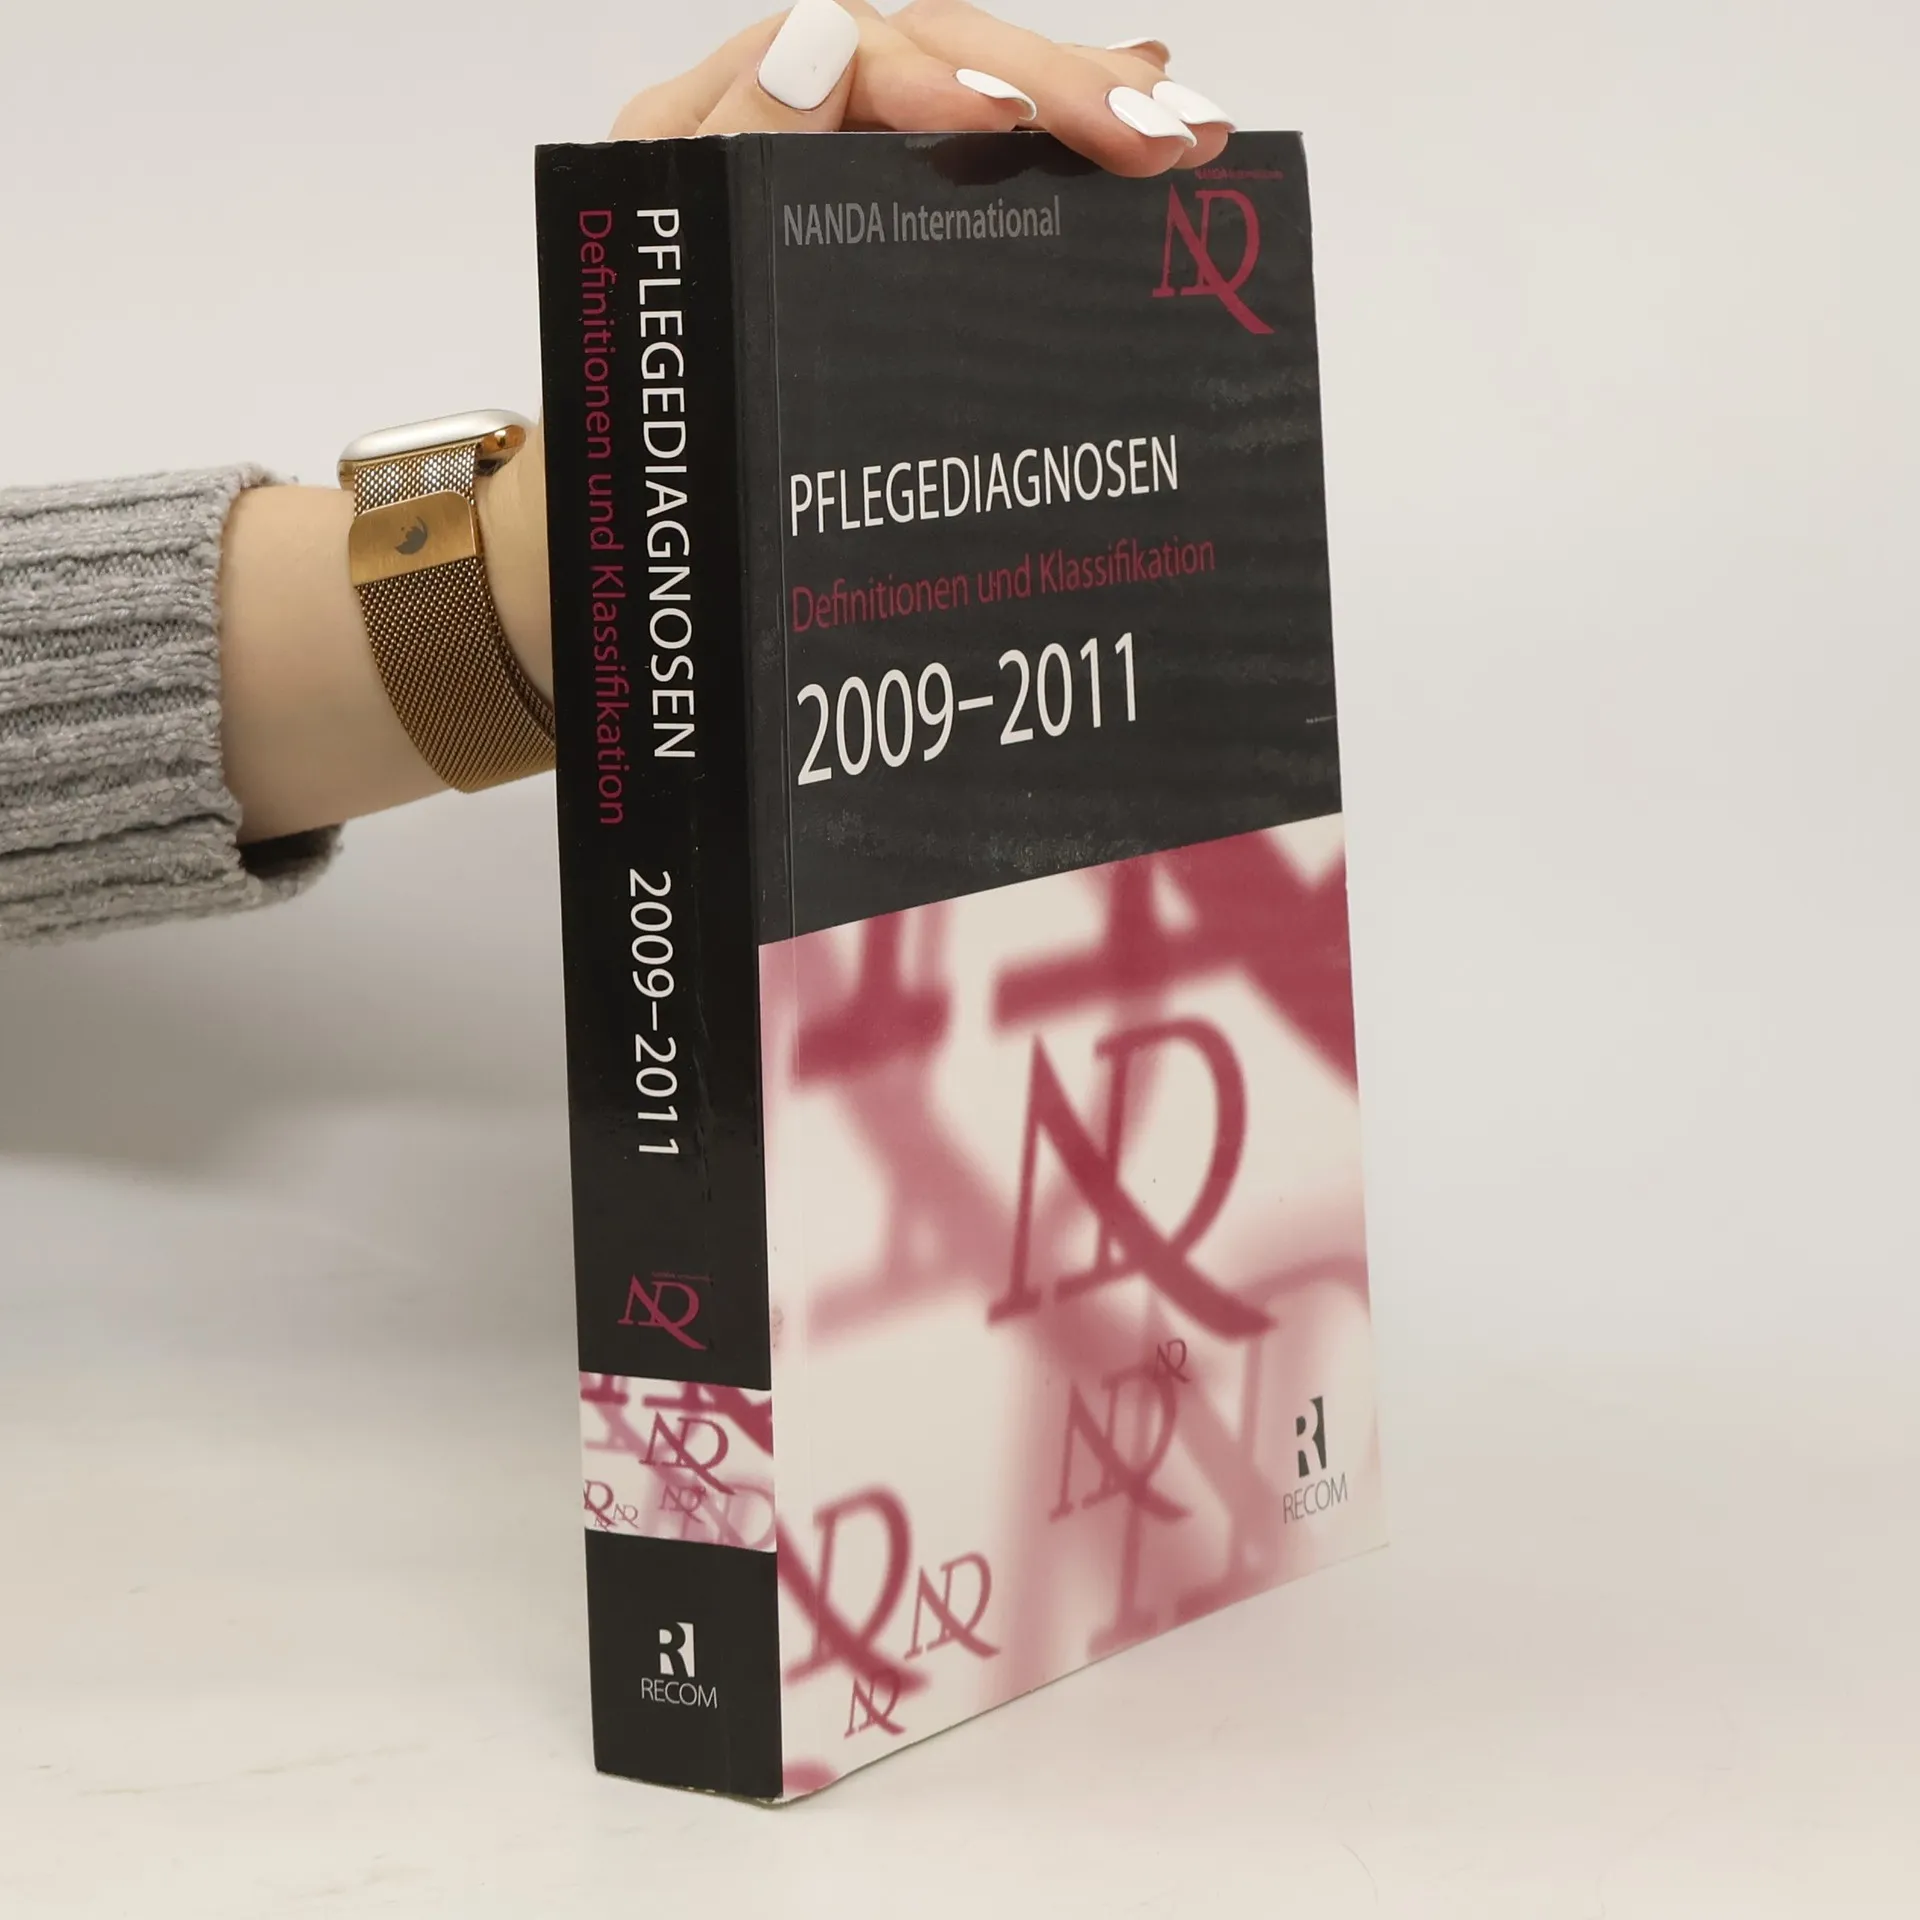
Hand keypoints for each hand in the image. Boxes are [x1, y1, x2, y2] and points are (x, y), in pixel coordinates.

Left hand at [490, 2, 1233, 696]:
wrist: (609, 544)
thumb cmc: (624, 448)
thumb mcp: (664, 312)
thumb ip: (724, 172)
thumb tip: (815, 44)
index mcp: (698, 144)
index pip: (841, 52)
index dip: (943, 76)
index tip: (1018, 124)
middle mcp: (761, 137)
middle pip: (927, 56)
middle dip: (1053, 86)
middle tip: (1164, 137)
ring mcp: (821, 183)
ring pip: (962, 99)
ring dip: (1077, 104)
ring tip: (1179, 129)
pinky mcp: (863, 232)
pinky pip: (963, 163)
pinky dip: (1050, 139)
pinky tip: (1127, 115)